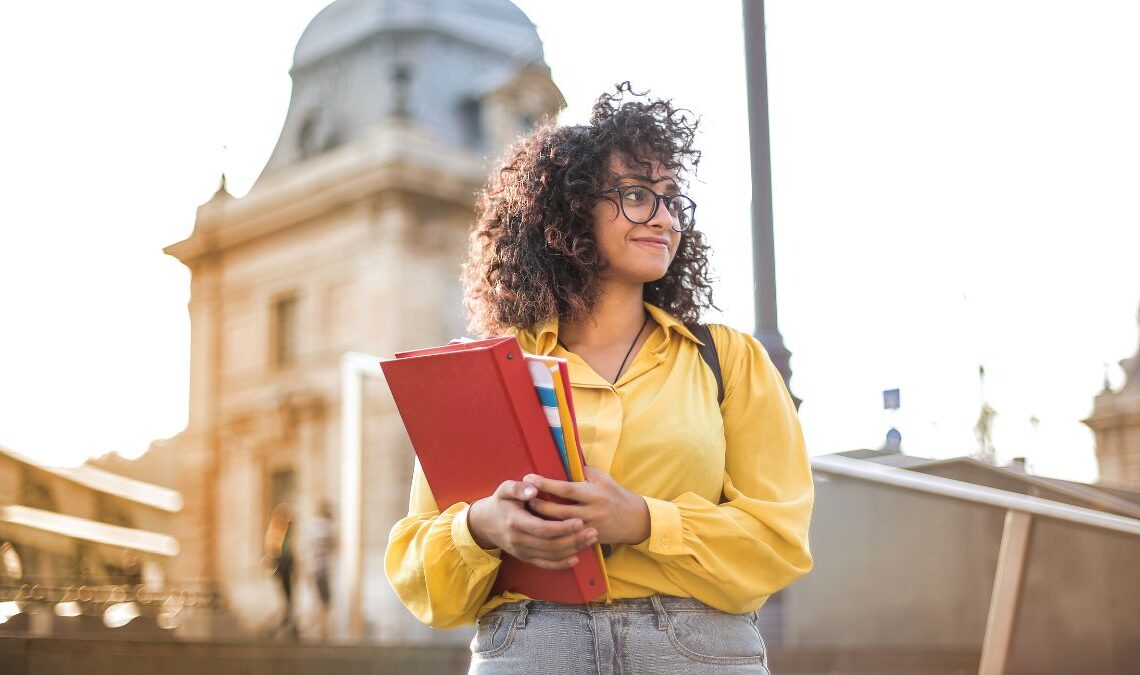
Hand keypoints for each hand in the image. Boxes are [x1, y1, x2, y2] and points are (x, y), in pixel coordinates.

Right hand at [467, 479, 597, 569]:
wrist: (485, 523)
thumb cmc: (500, 502)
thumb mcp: (504, 489)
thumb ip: (518, 487)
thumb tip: (533, 489)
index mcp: (515, 521)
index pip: (542, 528)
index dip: (562, 527)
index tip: (579, 521)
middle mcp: (518, 540)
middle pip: (550, 544)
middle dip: (573, 539)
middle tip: (592, 531)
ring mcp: (522, 551)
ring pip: (551, 555)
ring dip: (572, 549)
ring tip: (590, 540)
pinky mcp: (525, 558)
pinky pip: (545, 564)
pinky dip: (561, 564)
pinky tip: (576, 558)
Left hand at [523, 467, 650, 545]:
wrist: (635, 520)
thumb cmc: (617, 495)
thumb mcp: (603, 478)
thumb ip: (584, 472)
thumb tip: (564, 462)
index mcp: (594, 494)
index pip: (566, 489)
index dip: (546, 484)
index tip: (529, 478)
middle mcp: (591, 511)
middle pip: (559, 511)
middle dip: (539, 505)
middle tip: (524, 498)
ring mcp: (590, 528)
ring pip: (560, 527)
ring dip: (543, 520)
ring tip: (528, 513)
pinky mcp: (589, 539)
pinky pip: (568, 538)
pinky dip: (553, 534)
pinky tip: (541, 529)